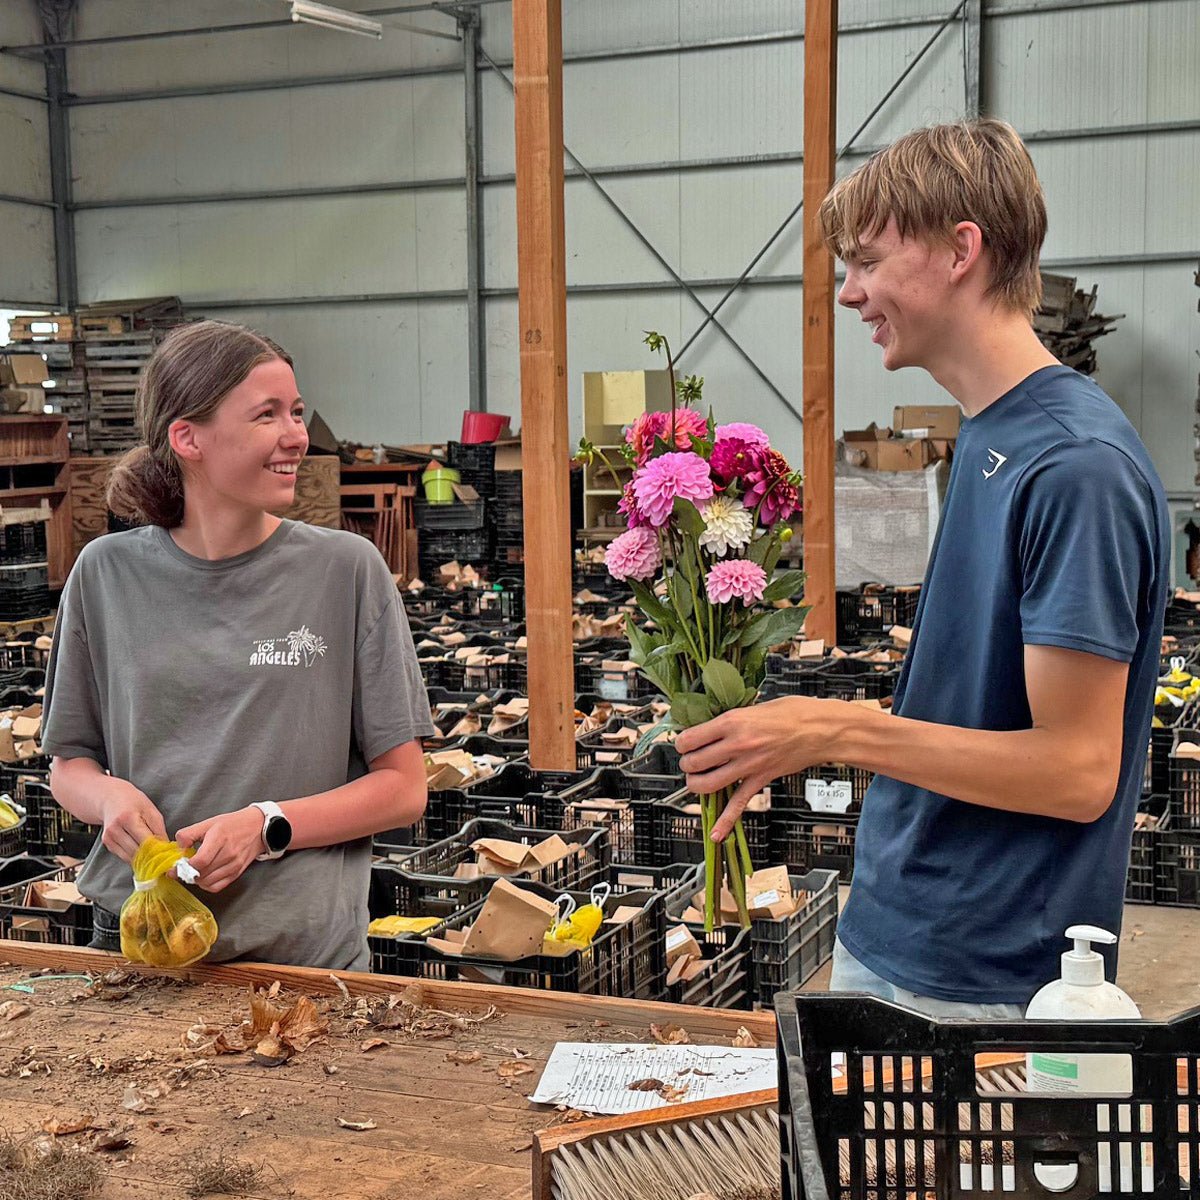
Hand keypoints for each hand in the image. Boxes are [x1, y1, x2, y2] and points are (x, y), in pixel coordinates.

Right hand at [98, 781, 168, 862]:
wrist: (111, 798)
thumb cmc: (133, 802)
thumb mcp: (151, 810)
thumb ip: (159, 829)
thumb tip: (165, 847)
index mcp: (128, 818)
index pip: (146, 841)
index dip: (158, 849)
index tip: (168, 853)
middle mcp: (115, 829)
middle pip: (137, 852)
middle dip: (152, 856)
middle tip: (162, 856)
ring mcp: (109, 838)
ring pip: (130, 857)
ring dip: (143, 859)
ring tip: (154, 854)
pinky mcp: (107, 844)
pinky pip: (124, 857)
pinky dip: (135, 857)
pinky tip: (142, 852)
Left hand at [175, 807, 264, 892]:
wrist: (258, 827)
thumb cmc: (233, 824)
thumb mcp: (208, 822)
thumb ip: (189, 834)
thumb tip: (178, 848)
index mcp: (219, 838)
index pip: (200, 861)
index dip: (184, 867)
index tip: (175, 867)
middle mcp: (229, 854)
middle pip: (202, 874)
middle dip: (187, 873)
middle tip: (181, 869)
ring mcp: (234, 865)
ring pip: (207, 882)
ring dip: (196, 880)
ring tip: (193, 871)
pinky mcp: (237, 873)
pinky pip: (217, 887)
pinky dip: (206, 885)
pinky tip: (203, 877)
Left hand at [675, 695, 845, 841]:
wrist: (822, 729)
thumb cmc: (794, 712)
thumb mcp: (754, 705)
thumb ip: (732, 718)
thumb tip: (712, 725)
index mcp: (732, 722)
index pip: (690, 738)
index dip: (681, 743)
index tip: (683, 743)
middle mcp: (737, 745)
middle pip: (694, 762)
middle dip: (686, 764)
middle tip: (689, 761)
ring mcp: (748, 765)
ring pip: (708, 784)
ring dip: (696, 784)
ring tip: (696, 780)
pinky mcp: (761, 780)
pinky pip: (738, 804)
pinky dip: (726, 822)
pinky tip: (716, 833)